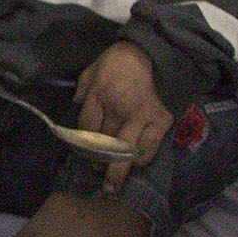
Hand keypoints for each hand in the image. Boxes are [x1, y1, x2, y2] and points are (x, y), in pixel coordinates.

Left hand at [72, 42, 173, 192]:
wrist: (154, 54)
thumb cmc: (119, 61)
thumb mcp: (93, 69)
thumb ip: (83, 89)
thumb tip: (76, 106)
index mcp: (99, 95)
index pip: (87, 126)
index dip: (81, 141)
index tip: (80, 150)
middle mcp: (118, 109)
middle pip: (104, 143)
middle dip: (98, 161)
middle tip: (96, 172)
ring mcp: (141, 117)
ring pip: (126, 151)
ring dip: (118, 169)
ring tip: (112, 182)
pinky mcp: (161, 121)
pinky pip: (148, 148)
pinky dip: (140, 159)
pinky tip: (134, 165)